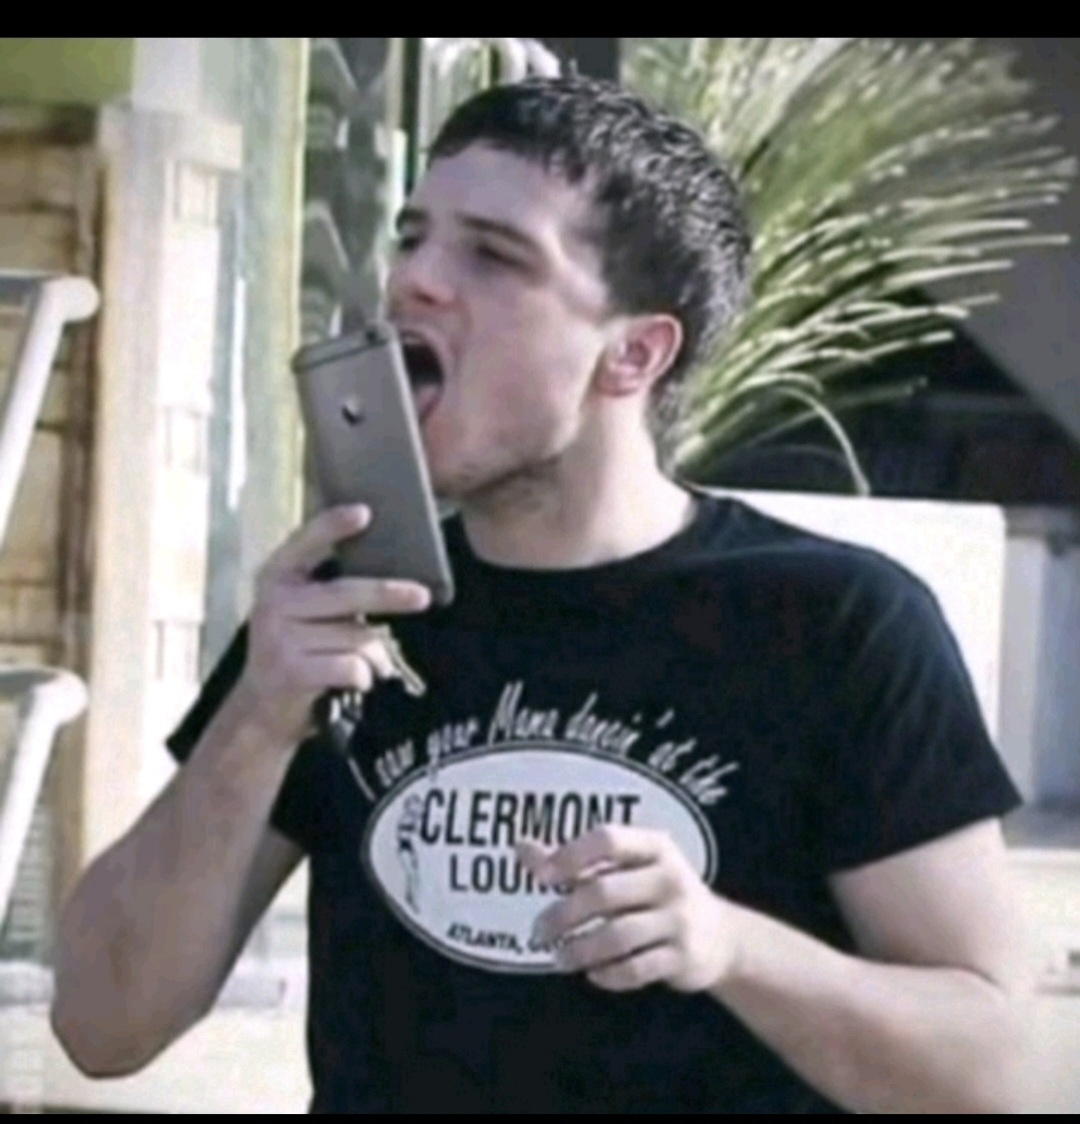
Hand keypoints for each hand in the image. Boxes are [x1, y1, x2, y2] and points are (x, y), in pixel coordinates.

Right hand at [235, 504, 431, 745]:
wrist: (262, 710)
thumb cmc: (298, 650)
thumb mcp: (303, 611)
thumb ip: (333, 589)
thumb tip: (395, 580)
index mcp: (276, 577)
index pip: (306, 543)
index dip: (333, 526)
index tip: (365, 512)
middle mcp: (273, 602)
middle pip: (347, 593)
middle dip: (389, 594)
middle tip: (422, 596)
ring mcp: (279, 637)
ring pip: (356, 636)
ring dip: (373, 654)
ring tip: (361, 664)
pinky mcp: (291, 671)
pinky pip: (353, 666)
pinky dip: (364, 676)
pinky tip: (351, 682)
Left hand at [518, 826, 738, 993]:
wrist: (722, 938)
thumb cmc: (657, 892)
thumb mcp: (627, 867)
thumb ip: (574, 860)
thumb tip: (521, 847)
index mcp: (655, 846)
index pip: (608, 839)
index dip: (571, 855)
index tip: (542, 877)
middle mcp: (670, 877)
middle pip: (604, 892)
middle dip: (563, 915)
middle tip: (538, 931)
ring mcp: (680, 919)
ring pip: (617, 936)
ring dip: (579, 949)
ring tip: (559, 956)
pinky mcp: (684, 957)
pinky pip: (635, 969)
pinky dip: (607, 974)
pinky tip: (592, 973)